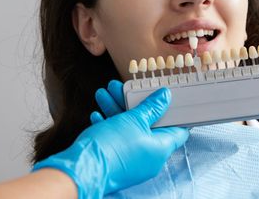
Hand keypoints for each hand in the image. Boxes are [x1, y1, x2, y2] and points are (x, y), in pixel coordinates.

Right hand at [33, 87, 188, 198]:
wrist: (80, 171)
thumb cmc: (111, 146)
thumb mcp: (134, 119)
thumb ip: (151, 107)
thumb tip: (165, 97)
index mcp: (161, 148)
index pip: (179, 129)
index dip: (176, 111)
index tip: (168, 97)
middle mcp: (150, 158)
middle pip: (149, 124)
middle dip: (135, 103)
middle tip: (125, 87)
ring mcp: (132, 161)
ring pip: (129, 129)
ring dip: (117, 109)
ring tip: (104, 92)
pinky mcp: (116, 162)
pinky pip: (117, 140)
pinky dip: (109, 125)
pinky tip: (97, 114)